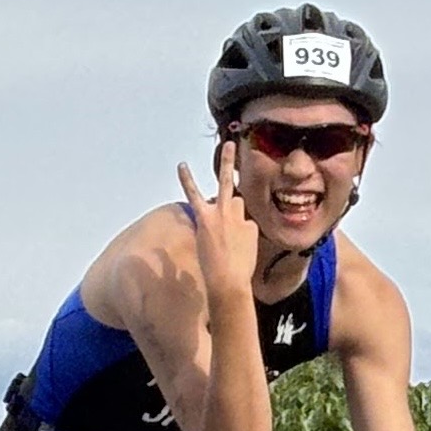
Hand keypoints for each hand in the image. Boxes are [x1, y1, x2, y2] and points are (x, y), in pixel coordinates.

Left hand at [177, 138, 260, 313]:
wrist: (230, 283)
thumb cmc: (238, 277)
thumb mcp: (248, 258)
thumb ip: (243, 244)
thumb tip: (240, 237)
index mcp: (249, 227)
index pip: (241, 217)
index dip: (233, 228)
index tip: (229, 241)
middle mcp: (240, 217)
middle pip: (239, 195)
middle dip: (241, 172)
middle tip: (240, 152)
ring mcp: (224, 216)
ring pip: (226, 187)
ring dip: (227, 168)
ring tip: (228, 146)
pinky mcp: (207, 219)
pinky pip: (195, 195)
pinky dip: (188, 180)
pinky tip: (181, 166)